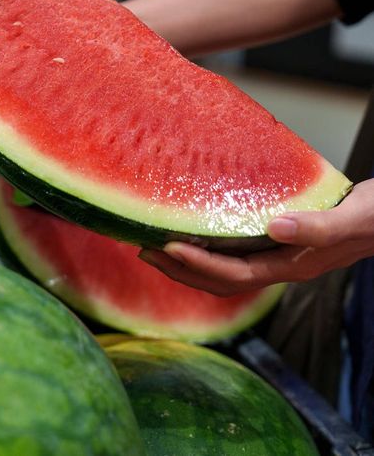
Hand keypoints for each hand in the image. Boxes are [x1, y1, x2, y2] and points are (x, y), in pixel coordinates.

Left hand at [138, 179, 373, 295]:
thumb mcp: (353, 217)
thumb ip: (319, 227)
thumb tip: (276, 228)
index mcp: (292, 267)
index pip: (234, 274)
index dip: (200, 265)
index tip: (169, 248)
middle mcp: (279, 266)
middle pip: (219, 280)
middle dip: (180, 270)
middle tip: (144, 250)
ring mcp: (277, 257)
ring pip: (222, 270)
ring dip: (186, 263)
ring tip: (154, 246)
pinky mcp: (276, 243)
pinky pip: (233, 252)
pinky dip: (206, 247)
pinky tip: (191, 230)